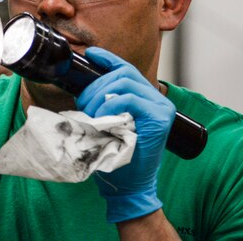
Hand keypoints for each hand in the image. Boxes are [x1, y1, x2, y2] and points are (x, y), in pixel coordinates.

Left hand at [76, 47, 175, 222]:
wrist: (130, 187)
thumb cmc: (116, 156)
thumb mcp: (106, 123)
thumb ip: (104, 104)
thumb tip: (81, 87)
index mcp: (146, 98)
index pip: (126, 69)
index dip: (107, 58)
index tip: (90, 54)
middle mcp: (157, 99)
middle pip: (122, 73)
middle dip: (96, 85)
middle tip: (83, 105)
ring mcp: (161, 107)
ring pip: (125, 82)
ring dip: (100, 95)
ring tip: (90, 113)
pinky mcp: (159, 118)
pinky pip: (130, 99)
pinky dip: (111, 106)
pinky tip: (101, 119)